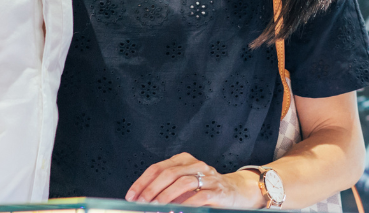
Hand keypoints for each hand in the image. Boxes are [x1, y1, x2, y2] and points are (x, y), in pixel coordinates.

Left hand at [126, 152, 265, 208]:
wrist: (237, 191)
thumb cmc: (206, 189)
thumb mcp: (184, 185)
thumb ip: (166, 189)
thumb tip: (143, 201)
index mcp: (184, 160)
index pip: (157, 168)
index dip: (142, 182)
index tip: (131, 196)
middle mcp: (195, 164)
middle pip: (168, 173)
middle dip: (151, 191)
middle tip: (141, 204)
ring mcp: (208, 176)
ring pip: (182, 183)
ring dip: (165, 198)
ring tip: (155, 209)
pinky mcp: (217, 191)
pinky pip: (198, 197)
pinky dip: (184, 205)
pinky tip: (175, 211)